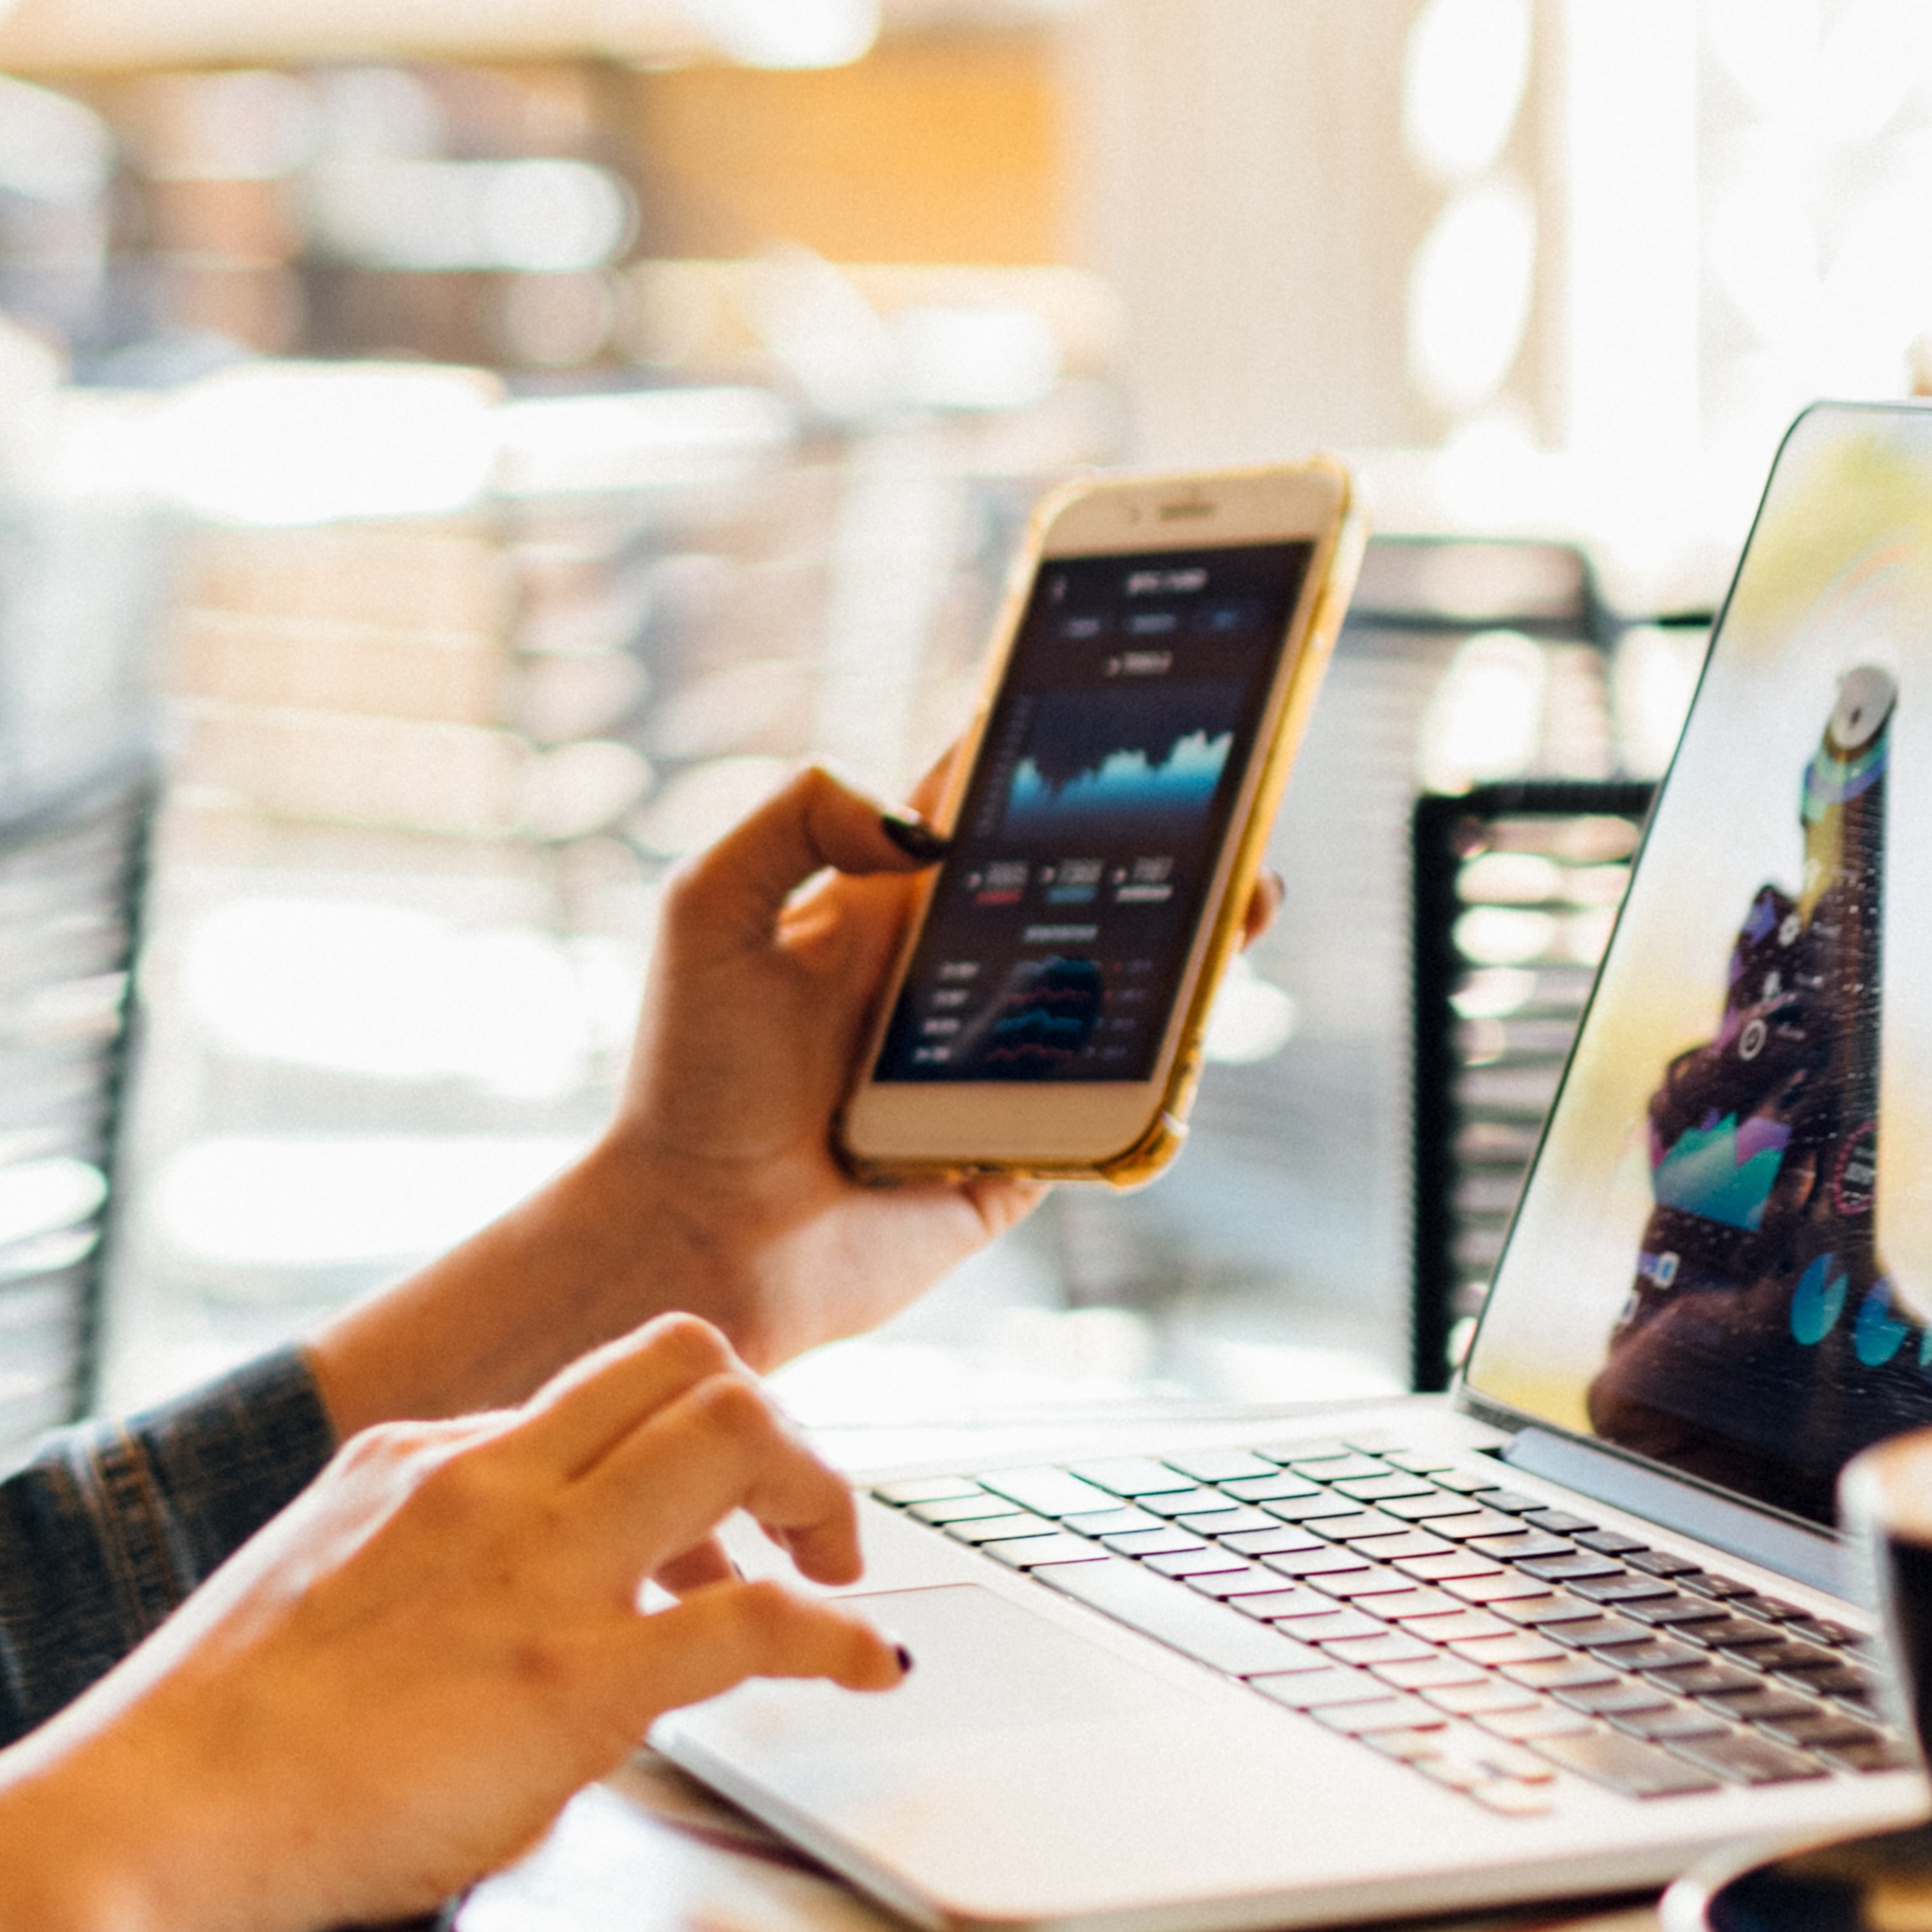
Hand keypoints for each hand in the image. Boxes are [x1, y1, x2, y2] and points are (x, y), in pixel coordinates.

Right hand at [24, 1316, 904, 1931]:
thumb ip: (416, 1563)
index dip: (670, 1444)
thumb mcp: (319, 1584)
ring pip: (737, 1433)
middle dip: (772, 1426)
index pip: (589, 1393)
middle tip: (801, 1518)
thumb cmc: (218, 1737)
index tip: (701, 1523)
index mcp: (418, 1454)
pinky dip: (839, 1635)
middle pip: (685, 1360)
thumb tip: (482, 1604)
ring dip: (821, 1493)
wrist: (162, 1812)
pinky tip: (863, 1666)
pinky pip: (761, 1620)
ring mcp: (537, 1571)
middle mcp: (488, 1480)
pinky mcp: (576, 1681)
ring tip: (841, 1571)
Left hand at [299, 754, 1279, 1427]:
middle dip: (1154, 848)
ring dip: (1185, 950)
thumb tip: (923, 819)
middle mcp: (946, 977)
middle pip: (1075, 893)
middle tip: (1226, 806)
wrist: (698, 1237)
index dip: (1046, 750)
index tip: (1120, 693)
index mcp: (882, 906)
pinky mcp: (1023, 1153)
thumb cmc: (687, 1080)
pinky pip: (1115, 1111)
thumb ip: (791, 822)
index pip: (980, 807)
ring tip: (1244, 901)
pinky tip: (1192, 1040)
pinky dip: (1162, 1081)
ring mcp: (992, 1066)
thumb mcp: (707, 914)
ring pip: (1115, 994)